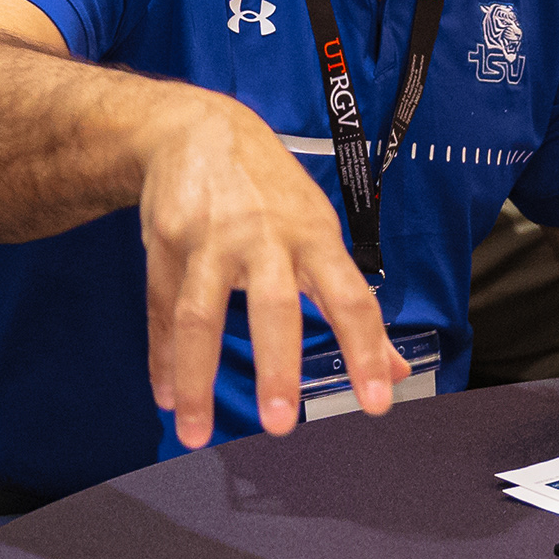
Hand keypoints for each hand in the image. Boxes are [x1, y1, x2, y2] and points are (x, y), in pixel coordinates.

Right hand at [137, 89, 405, 447]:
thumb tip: (396, 369)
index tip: (377, 401)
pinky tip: (167, 396)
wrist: (197, 127)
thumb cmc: (269, 190)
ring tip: (193, 432)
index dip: (366, 350)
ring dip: (195, 378)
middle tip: (280, 425)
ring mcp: (210, 239)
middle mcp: (264, 237)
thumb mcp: (319, 231)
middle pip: (273, 306)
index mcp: (313, 237)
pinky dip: (161, 357)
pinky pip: (162, 309)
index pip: (350, 298)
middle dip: (277, 367)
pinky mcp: (166, 242)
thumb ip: (351, 303)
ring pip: (199, 315)